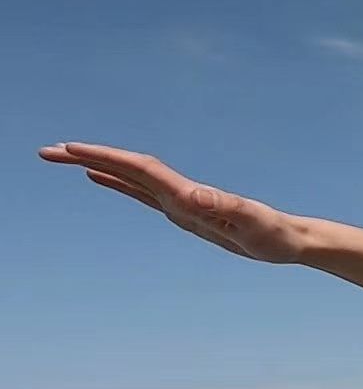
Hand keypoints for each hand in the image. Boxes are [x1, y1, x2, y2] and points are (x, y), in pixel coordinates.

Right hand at [39, 142, 304, 263]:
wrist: (288, 239)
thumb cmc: (274, 234)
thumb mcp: (251, 224)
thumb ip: (226, 209)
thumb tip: (194, 197)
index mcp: (189, 196)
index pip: (141, 170)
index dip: (106, 159)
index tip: (72, 150)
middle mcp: (180, 194)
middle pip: (127, 169)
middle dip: (88, 157)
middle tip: (48, 151)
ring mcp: (179, 202)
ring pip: (129, 178)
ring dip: (96, 166)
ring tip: (62, 157)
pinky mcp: (183, 212)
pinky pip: (142, 194)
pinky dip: (118, 183)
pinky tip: (100, 179)